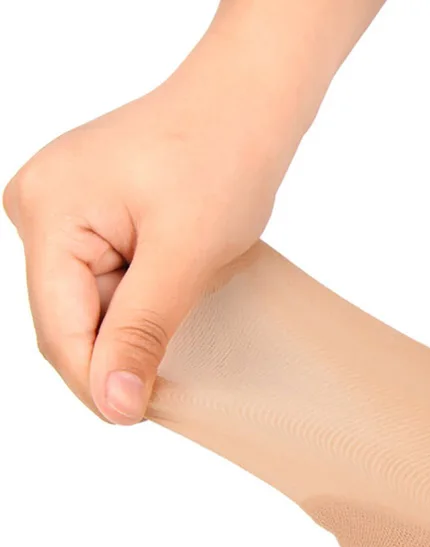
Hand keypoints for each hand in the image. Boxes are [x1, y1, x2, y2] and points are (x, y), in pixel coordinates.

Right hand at [2, 47, 292, 422]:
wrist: (247, 105)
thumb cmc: (221, 159)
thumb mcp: (184, 257)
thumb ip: (142, 331)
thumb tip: (114, 403)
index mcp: (47, 213)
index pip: (59, 330)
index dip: (98, 383)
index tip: (142, 418)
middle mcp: (41, 210)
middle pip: (69, 321)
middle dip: (117, 357)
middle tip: (170, 390)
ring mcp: (64, 213)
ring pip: (91, 308)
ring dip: (134, 331)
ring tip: (185, 330)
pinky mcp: (94, 218)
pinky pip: (107, 283)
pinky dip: (141, 307)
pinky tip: (175, 310)